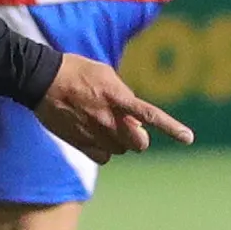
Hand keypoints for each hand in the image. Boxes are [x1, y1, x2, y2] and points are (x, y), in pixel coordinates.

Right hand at [32, 54, 194, 163]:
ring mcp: (94, 132)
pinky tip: (94, 137)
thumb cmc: (76, 71)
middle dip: (138, 137)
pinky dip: (103, 151)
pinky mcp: (80, 142)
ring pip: (121, 150)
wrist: (42, 80)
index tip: (188, 138)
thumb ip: (124, 95)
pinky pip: (103, 157)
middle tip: (127, 126)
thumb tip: (134, 116)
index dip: (172, 127)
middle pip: (139, 143)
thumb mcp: (107, 75)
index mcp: (118, 98)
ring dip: (119, 142)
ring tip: (104, 125)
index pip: (151, 115)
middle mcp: (109, 119)